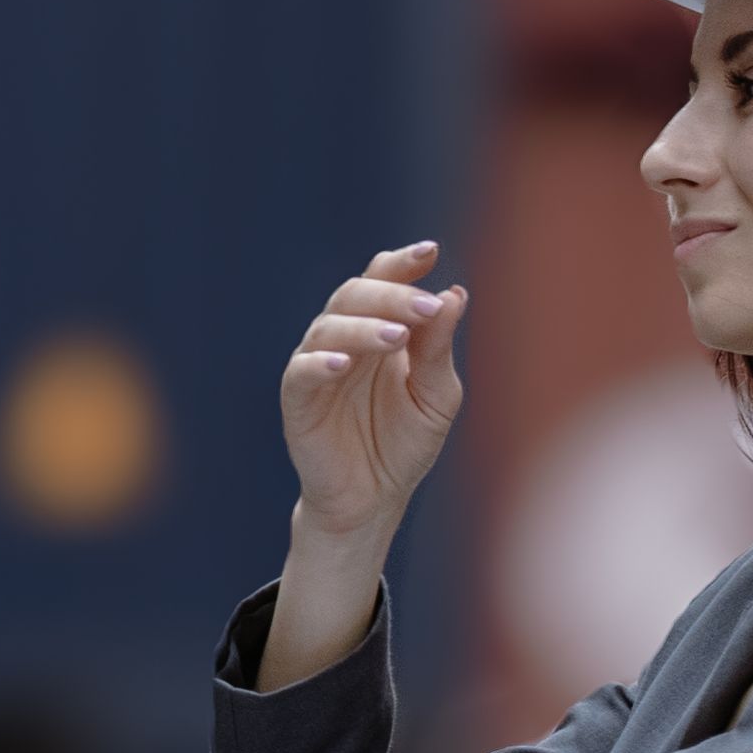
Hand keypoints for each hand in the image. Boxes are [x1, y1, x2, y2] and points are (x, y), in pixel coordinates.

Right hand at [260, 244, 463, 687]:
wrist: (374, 501)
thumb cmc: (403, 444)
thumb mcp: (435, 396)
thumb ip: (438, 349)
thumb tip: (453, 294)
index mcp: (380, 331)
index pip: (385, 281)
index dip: (403, 264)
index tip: (430, 251)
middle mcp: (346, 340)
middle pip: (355, 295)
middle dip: (391, 295)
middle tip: (425, 307)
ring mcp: (318, 368)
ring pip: (329, 328)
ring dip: (363, 327)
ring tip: (397, 337)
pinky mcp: (298, 401)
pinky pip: (302, 373)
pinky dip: (320, 364)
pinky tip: (345, 364)